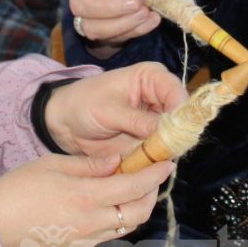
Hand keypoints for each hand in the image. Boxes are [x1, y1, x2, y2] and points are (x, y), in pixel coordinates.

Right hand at [0, 152, 172, 246]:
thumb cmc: (18, 189)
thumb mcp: (53, 164)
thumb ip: (89, 165)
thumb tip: (117, 162)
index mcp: (87, 197)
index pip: (134, 186)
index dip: (154, 174)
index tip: (166, 162)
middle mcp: (92, 222)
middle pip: (138, 212)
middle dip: (151, 193)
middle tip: (151, 175)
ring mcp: (86, 239)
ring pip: (126, 226)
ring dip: (136, 207)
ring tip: (131, 189)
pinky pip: (108, 234)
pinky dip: (117, 219)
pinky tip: (107, 205)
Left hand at [42, 62, 186, 158]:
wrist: (65, 124)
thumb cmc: (83, 104)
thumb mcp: (108, 110)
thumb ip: (137, 121)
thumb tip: (167, 132)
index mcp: (152, 78)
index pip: (178, 93)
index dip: (182, 113)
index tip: (176, 133)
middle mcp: (160, 98)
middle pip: (182, 118)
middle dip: (176, 137)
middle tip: (165, 153)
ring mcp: (157, 122)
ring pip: (175, 138)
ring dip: (166, 152)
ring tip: (152, 161)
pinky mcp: (151, 141)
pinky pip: (162, 153)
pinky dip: (156, 162)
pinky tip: (148, 169)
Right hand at [68, 0, 161, 47]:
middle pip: (83, 4)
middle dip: (113, 6)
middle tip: (138, 3)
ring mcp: (84, 14)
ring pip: (93, 27)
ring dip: (124, 23)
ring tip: (146, 12)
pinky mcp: (95, 30)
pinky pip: (110, 38)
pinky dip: (135, 30)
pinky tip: (151, 20)